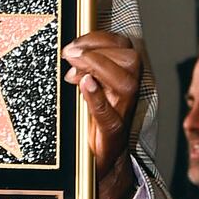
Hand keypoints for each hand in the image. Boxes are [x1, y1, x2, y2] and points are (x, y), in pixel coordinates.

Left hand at [63, 31, 140, 198]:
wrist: (99, 161)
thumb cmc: (91, 119)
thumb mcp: (87, 87)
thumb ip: (84, 67)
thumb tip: (69, 49)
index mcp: (121, 76)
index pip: (122, 45)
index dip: (99, 38)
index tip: (73, 44)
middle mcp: (126, 92)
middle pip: (130, 60)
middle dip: (97, 50)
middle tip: (70, 54)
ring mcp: (122, 112)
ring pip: (125, 82)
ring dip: (96, 67)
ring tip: (71, 71)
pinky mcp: (111, 132)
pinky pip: (107, 113)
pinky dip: (95, 96)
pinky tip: (83, 84)